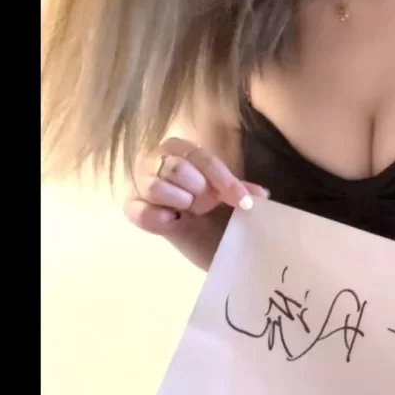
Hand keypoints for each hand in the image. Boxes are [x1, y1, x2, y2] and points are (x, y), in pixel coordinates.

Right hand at [124, 136, 267, 236]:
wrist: (205, 243)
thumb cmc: (216, 212)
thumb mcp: (231, 199)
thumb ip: (241, 191)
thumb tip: (261, 194)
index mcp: (182, 150)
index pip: (200, 157)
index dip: (224, 180)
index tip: (245, 203)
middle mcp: (158, 161)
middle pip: (176, 168)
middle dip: (198, 190)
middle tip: (206, 205)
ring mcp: (141, 185)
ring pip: (156, 186)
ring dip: (179, 202)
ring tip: (188, 212)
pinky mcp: (133, 209)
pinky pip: (138, 211)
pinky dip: (156, 217)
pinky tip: (173, 222)